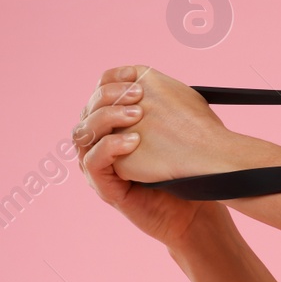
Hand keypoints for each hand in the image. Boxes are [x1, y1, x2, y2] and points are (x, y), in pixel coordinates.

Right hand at [74, 65, 228, 247]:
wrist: (196, 208)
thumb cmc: (187, 167)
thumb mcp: (175, 128)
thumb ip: (160, 102)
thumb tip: (151, 73)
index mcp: (113, 126)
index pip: (98, 94)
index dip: (111, 81)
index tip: (136, 75)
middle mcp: (99, 144)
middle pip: (86, 110)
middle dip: (109, 96)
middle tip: (139, 94)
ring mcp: (98, 167)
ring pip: (83, 134)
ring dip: (107, 119)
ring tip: (137, 114)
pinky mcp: (104, 187)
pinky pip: (92, 162)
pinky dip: (109, 147)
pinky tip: (134, 141)